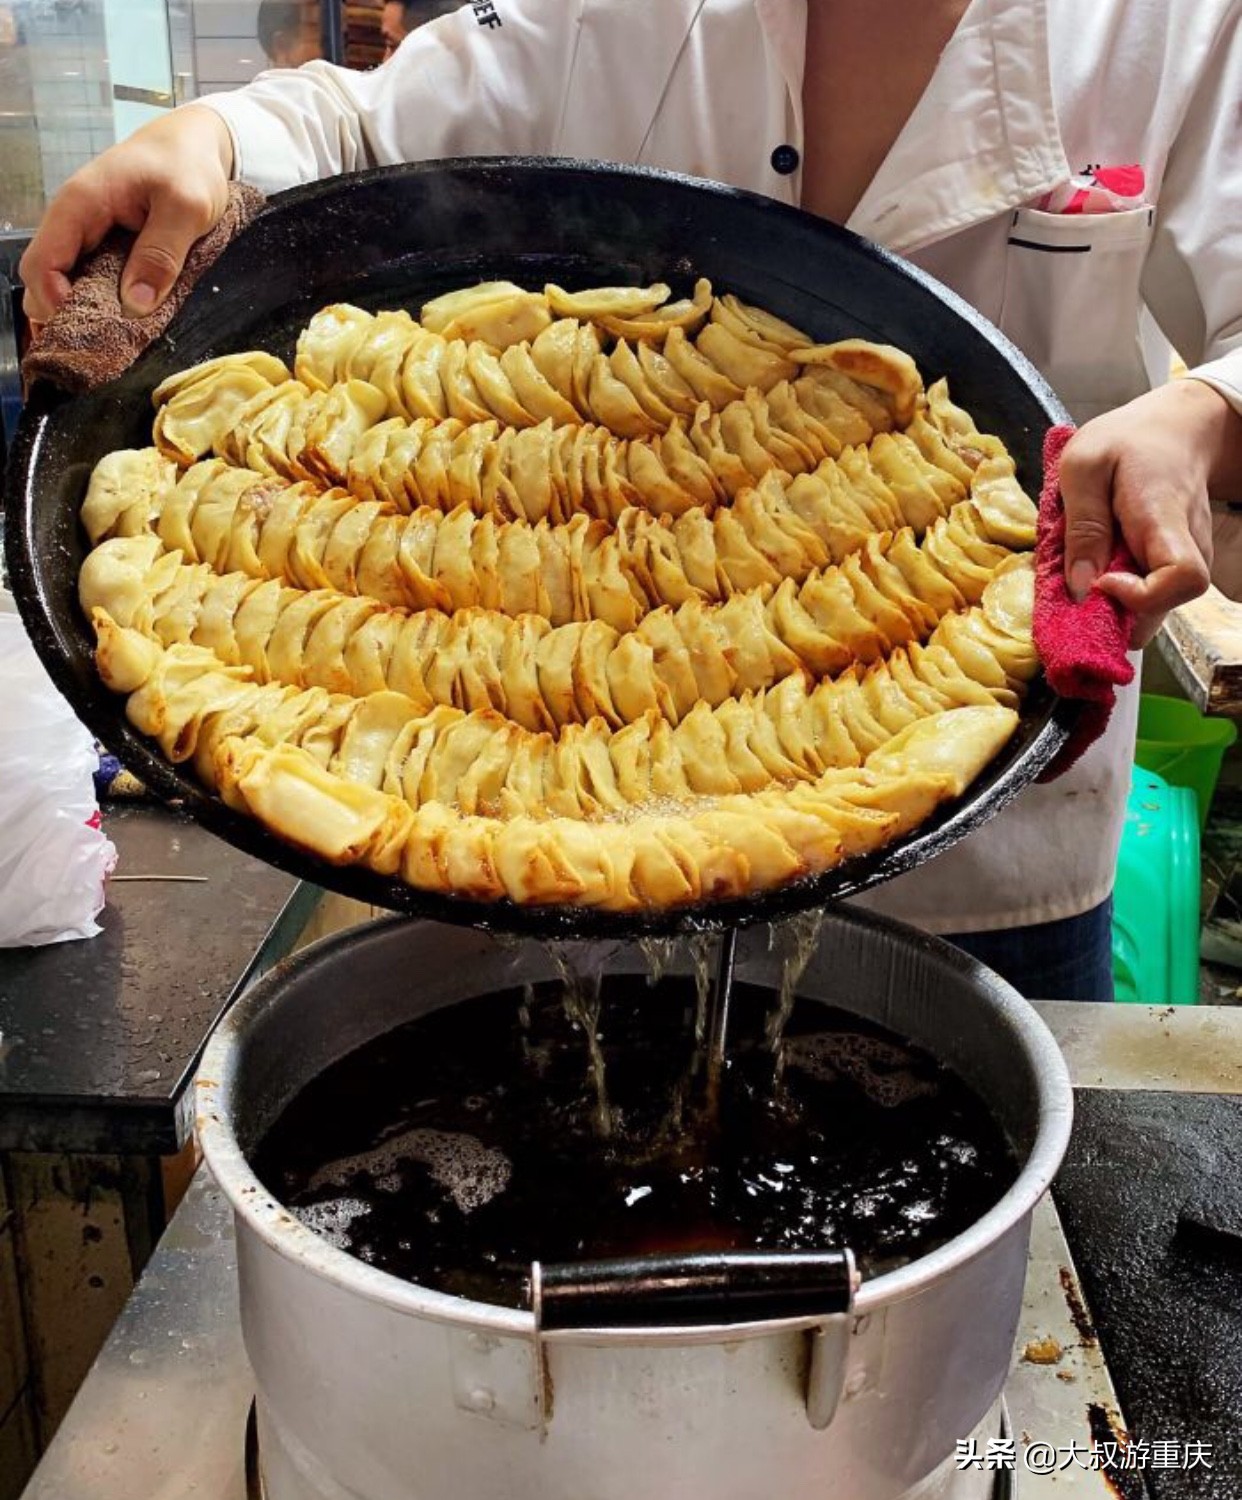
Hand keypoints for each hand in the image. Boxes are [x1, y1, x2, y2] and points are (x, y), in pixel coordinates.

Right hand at [19, 106, 234, 324]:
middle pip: (45, 279)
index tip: (91, 332)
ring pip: (67, 283)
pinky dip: (104, 301)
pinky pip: (92, 280)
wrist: (197, 143)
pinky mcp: (105, 245)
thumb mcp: (187, 208)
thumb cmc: (189, 166)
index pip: (42, 262)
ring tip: (118, 338)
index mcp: (81, 204)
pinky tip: (127, 320)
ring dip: (87, 311)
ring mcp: (88, 234)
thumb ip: (162, 253)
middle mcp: (74, 220)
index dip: (55, 303)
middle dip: (67, 315)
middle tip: (106, 345)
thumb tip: (135, 304)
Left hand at [1059, 379, 1241, 645]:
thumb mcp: (1084, 466)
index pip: (1183, 577)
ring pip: (1156, 606)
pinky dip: (1122, 594)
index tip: (1101, 581)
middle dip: (1116, 612)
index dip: (1141, 597)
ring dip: (1115, 605)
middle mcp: (1189, 544)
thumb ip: (1082, 525)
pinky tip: (1101, 569)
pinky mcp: (1177, 563)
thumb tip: (1079, 586)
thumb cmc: (1127, 442)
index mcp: (1164, 517)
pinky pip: (1151, 594)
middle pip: (1165, 605)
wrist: (1174, 430)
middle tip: (1079, 589)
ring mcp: (1189, 555)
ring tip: (1087, 572)